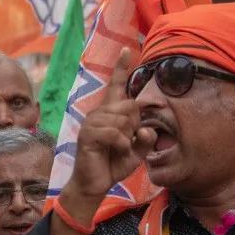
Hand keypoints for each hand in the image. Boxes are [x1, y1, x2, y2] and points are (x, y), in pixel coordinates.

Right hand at [68, 49, 155, 206]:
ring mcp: (91, 122)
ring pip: (123, 119)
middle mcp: (98, 113)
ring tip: (120, 148)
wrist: (94, 184)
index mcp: (109, 113)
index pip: (116, 86)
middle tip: (127, 141)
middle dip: (135, 125)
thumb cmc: (113, 165)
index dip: (121, 68)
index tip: (126, 50)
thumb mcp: (136, 152)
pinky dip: (122, 144)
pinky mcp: (88, 134)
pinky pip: (114, 132)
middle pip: (130, 105)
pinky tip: (117, 151)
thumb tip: (146, 129)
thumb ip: (145, 139)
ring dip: (128, 137)